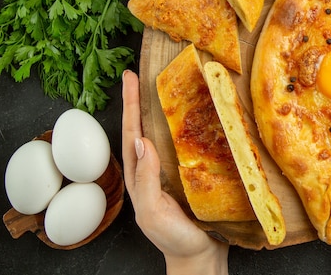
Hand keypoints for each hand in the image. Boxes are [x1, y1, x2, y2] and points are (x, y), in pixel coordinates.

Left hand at [121, 70, 228, 274]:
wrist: (201, 257)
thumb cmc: (175, 238)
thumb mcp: (154, 211)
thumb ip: (146, 178)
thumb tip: (141, 140)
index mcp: (140, 176)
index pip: (131, 133)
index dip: (130, 105)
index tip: (129, 78)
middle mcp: (152, 169)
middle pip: (144, 127)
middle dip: (141, 100)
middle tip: (140, 73)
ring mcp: (171, 171)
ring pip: (163, 134)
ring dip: (161, 110)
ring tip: (164, 86)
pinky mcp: (191, 174)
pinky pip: (185, 145)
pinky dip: (185, 127)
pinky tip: (194, 116)